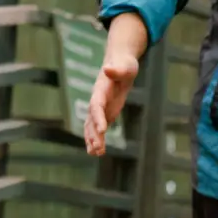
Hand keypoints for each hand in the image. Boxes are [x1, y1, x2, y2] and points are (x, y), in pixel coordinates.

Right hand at [86, 14, 148, 156]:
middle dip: (94, 134)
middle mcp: (96, 100)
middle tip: (97, 148)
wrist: (120, 64)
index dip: (98, 117)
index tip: (102, 130)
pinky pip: (97, 129)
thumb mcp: (126, 66)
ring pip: (92, 126)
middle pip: (92, 119)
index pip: (96, 105)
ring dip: (93, 140)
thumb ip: (117, 69)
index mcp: (100, 89)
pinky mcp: (104, 113)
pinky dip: (97, 139)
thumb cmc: (125, 64)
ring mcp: (99, 108)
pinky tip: (97, 152)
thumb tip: (107, 68)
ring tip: (95, 153)